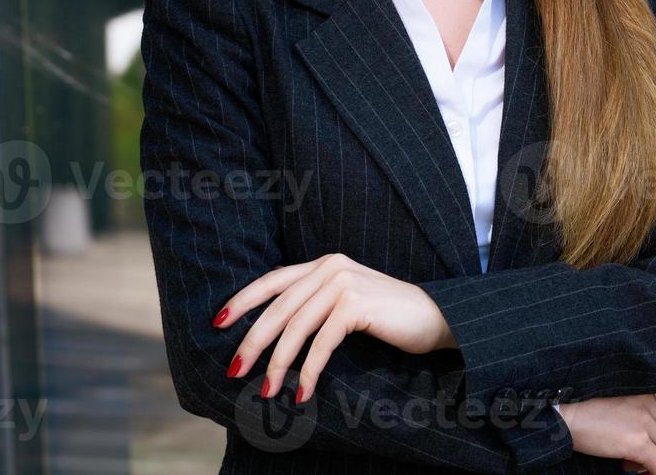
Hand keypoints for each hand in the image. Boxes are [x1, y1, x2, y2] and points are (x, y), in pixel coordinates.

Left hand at [212, 253, 455, 403]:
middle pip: (278, 307)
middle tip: (235, 370)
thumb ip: (317, 303)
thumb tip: (274, 332)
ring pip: (296, 327)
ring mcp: (344, 283)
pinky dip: (308, 371)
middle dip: (253, 342)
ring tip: (267, 391)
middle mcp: (331, 267)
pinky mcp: (356, 304)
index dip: (243, 301)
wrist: (437, 316)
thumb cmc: (389, 317)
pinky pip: (321, 343)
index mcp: (325, 263)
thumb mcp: (347, 303)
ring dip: (278, 364)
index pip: (273, 280)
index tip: (218, 323)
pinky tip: (302, 392)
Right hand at [557, 395, 655, 474]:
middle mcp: (647, 403)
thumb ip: (625, 406)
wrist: (563, 412)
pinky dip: (653, 473)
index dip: (645, 430)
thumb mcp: (608, 395)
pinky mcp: (639, 443)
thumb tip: (630, 429)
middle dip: (649, 444)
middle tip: (626, 453)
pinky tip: (637, 473)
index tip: (631, 438)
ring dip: (649, 457)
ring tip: (626, 461)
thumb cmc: (576, 404)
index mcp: (639, 389)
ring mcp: (644, 423)